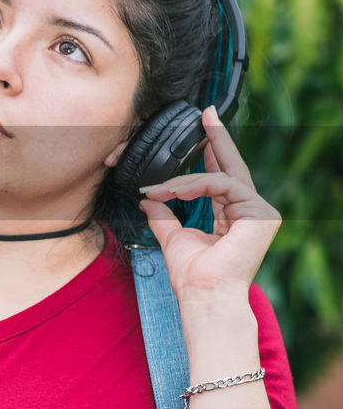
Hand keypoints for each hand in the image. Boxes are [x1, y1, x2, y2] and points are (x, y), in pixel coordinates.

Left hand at [137, 105, 280, 304]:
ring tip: (158, 189)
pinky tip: (172, 192)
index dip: (212, 151)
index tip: (202, 127)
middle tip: (206, 113)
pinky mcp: (260, 213)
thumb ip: (163, 216)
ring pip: (219, 177)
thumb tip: (147, 200)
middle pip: (231, 166)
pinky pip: (221, 186)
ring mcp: (259, 211)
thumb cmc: (193, 275)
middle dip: (217, 138)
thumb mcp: (172, 237)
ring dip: (183, 180)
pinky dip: (193, 186)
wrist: (203, 296)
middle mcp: (250, 210)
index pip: (221, 176)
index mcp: (233, 215)